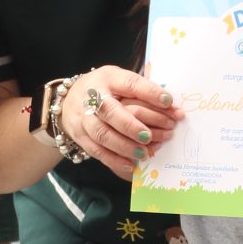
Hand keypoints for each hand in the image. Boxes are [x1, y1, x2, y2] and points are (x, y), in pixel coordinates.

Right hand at [57, 66, 181, 178]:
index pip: (130, 83)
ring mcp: (83, 117)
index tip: (169, 102)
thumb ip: (143, 92)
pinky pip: (96, 150)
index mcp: (109, 78)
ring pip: (102, 134)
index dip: (149, 92)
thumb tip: (172, 106)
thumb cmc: (106, 90)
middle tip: (149, 136)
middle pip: (109, 111)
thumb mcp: (121, 82)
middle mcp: (93, 96)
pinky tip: (130, 165)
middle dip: (130, 125)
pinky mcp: (80, 135)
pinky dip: (114, 159)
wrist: (70, 100)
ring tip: (144, 154)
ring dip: (124, 146)